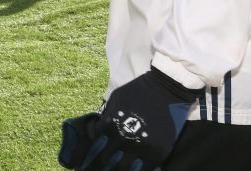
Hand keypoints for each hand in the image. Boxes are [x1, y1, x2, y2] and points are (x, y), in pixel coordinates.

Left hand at [57, 68, 199, 169]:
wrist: (165, 88)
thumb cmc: (137, 92)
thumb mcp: (115, 100)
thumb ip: (105, 117)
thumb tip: (95, 133)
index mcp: (111, 125)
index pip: (95, 148)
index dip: (90, 158)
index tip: (85, 165)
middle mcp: (123, 138)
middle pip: (107, 162)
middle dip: (101, 166)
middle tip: (97, 169)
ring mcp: (141, 147)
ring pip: (124, 169)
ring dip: (117, 170)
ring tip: (115, 170)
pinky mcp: (158, 153)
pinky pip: (144, 170)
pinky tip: (134, 170)